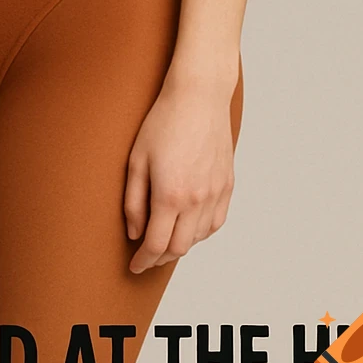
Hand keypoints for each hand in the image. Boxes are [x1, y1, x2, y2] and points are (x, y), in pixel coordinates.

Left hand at [123, 74, 235, 272]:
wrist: (199, 97)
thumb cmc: (163, 122)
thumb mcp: (136, 159)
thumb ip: (133, 201)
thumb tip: (135, 233)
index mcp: (170, 195)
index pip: (156, 244)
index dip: (143, 260)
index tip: (134, 266)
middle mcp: (197, 200)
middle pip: (179, 247)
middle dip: (160, 257)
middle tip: (146, 256)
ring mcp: (216, 194)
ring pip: (199, 238)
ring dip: (181, 245)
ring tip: (165, 239)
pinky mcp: (228, 185)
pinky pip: (216, 222)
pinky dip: (201, 232)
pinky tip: (189, 226)